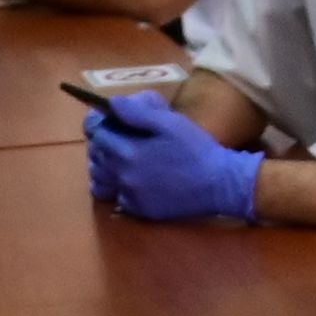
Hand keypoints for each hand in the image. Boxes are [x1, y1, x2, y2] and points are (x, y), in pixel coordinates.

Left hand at [85, 91, 262, 225]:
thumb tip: (111, 104)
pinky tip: (135, 179)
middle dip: (101, 144)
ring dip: (104, 168)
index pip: (97, 134)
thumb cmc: (196, 148)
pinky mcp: (141, 211)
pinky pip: (117, 198)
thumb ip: (137, 113)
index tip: (106, 119)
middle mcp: (123, 176)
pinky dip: (119, 188)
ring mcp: (130, 196)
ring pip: (100, 182)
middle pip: (96, 157)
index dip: (99, 123)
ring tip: (121, 159)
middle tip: (117, 137)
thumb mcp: (170, 122)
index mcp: (128, 152)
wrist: (219, 184)